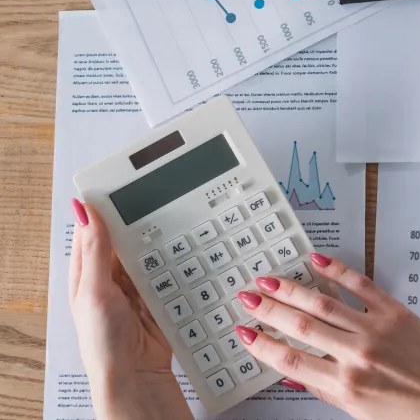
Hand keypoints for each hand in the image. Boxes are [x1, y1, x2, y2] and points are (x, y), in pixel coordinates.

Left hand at [69, 200, 191, 419]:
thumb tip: (85, 210)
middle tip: (166, 195)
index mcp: (89, 270)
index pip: (97, 226)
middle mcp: (114, 275)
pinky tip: (193, 252)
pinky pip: (174, 270)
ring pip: (156, 250)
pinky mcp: (162, 296)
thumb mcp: (95, 292)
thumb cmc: (105, 345)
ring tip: (183, 219)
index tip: (127, 180)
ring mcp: (140, 285)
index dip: (109, 204)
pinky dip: (183, 262)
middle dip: (146, 219)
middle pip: (132, 235)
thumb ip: (95, 251)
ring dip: (167, 240)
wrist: (137, 380)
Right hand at [235, 254, 419, 419]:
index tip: (242, 331)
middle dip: (268, 310)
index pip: (290, 360)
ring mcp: (376, 330)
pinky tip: (317, 262)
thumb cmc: (412, 414)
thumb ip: (326, 388)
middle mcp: (356, 356)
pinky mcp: (395, 312)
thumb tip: (294, 371)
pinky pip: (361, 286)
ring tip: (269, 279)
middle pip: (300, 327)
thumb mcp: (361, 412)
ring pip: (323, 304)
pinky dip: (338, 272)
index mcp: (344, 386)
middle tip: (246, 297)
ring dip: (292, 289)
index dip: (261, 344)